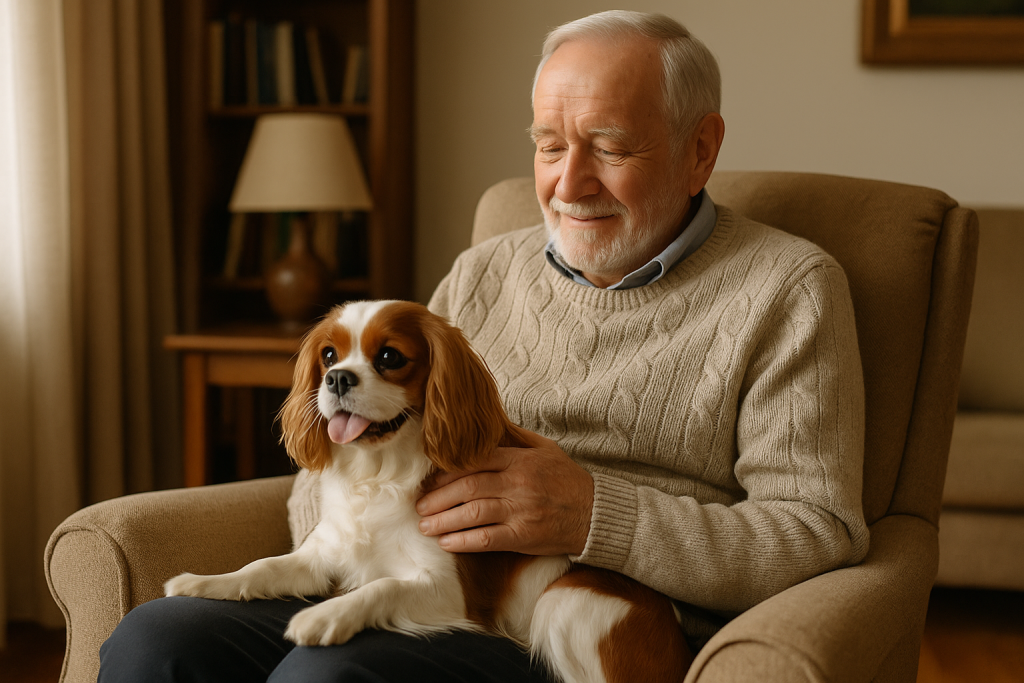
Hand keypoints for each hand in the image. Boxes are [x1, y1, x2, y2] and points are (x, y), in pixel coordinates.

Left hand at [416, 427, 593, 555]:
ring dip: (443, 521)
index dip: (447, 472)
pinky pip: (486, 539)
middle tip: (419, 506)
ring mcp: (521, 511)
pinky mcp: (524, 537)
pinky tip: (447, 543)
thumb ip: (515, 438)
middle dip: (438, 498)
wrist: (596, 514)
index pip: (475, 462)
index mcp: (520, 460)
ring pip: (472, 514)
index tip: (429, 480)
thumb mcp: (546, 449)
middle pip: (467, 488)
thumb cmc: (568, 480)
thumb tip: (487, 424)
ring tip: (425, 526)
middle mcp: (518, 484)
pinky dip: (463, 541)